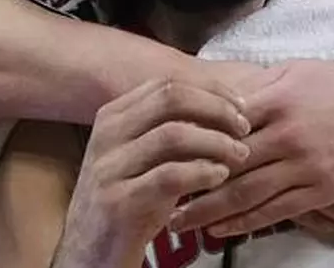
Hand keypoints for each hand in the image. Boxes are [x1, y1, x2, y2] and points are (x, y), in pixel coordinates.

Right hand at [60, 78, 250, 265]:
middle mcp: (106, 135)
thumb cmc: (128, 202)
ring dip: (216, 142)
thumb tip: (223, 104)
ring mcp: (109, 168)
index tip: (240, 105)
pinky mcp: (118, 202)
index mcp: (112, 117)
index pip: (167, 83)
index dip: (210, 90)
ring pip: (173, 134)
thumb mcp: (141, 157)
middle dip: (216, 109)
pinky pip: (170, 176)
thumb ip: (170, 129)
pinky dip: (203, 172)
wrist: (90, 253)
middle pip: (171, 98)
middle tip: (243, 128)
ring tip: (238, 155)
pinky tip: (219, 178)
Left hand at [172, 60, 333, 237]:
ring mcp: (306, 165)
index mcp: (275, 100)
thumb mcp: (292, 70)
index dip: (190, 142)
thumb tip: (215, 98)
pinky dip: (246, 222)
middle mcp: (287, 135)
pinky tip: (221, 229)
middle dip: (190, 185)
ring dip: (210, 212)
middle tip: (158, 199)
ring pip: (248, 194)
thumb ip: (255, 86)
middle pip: (228, 165)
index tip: (162, 155)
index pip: (221, 125)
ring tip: (179, 223)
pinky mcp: (323, 189)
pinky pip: (277, 210)